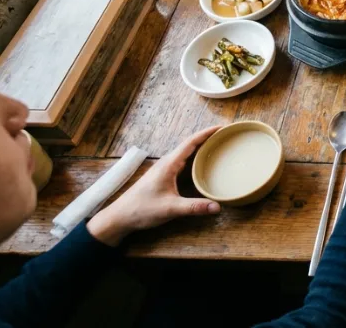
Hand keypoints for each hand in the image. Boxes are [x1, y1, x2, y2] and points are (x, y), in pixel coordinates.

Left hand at [87, 126, 221, 245]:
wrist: (120, 217)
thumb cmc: (142, 209)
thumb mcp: (170, 209)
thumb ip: (194, 207)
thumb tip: (218, 207)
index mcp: (169, 164)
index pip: (190, 143)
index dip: (206, 133)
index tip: (222, 127)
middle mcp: (167, 163)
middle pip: (190, 145)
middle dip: (207, 139)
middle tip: (225, 137)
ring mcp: (164, 170)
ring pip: (186, 154)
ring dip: (201, 149)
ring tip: (218, 147)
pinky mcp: (163, 177)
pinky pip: (183, 163)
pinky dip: (195, 160)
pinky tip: (202, 166)